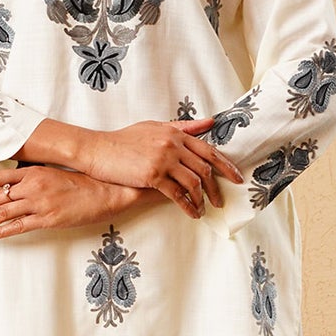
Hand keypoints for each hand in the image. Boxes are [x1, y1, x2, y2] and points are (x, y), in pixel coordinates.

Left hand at [0, 167, 159, 240]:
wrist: (105, 192)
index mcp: (32, 172)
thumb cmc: (79, 184)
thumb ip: (30, 179)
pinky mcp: (48, 219)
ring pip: (2, 213)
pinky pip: (17, 227)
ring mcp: (39, 203)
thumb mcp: (51, 175)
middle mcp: (32, 185)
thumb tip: (9, 186)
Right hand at [73, 119, 243, 213]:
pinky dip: (187, 205)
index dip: (225, 165)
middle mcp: (172, 144)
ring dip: (202, 199)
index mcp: (175, 133)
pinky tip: (192, 213)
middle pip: (204, 168)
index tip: (237, 178)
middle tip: (221, 200)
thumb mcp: (154, 127)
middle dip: (216, 187)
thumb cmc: (124, 139)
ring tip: (204, 209)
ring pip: (193, 182)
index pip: (208, 150)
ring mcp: (163, 159)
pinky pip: (176, 193)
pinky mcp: (152, 175)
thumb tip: (209, 123)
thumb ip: (183, 127)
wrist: (98, 149)